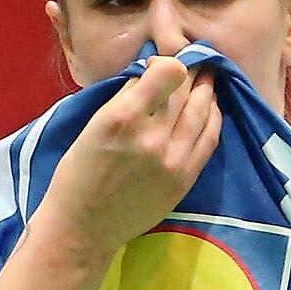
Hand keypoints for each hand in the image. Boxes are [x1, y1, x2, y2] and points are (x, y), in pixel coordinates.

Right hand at [36, 56, 221, 260]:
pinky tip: (210, 106)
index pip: (167, 71)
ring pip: (202, 109)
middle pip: (185, 88)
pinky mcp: (185, 178)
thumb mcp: (93, 124)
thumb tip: (152, 71)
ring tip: (206, 77)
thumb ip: (126, 97)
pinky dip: (213, 116)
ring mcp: (173, 159)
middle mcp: (152, 136)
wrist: (84, 227)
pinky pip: (210, 137)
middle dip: (191, 70)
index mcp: (122, 117)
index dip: (167, 62)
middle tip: (192, 62)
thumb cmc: (78, 173)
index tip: (159, 65)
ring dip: (206, 89)